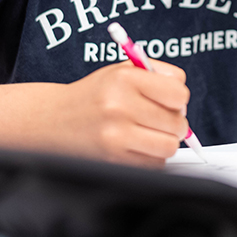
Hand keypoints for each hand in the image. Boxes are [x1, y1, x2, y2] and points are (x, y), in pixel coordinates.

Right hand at [33, 60, 189, 166]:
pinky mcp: (114, 160)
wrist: (53, 120)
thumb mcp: (121, 71)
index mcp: (124, 79)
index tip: (169, 100)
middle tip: (158, 119)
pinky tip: (135, 146)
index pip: (179, 92)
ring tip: (149, 133)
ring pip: (170, 146)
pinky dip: (151, 157)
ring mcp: (116, 136)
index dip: (178, 98)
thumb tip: (184, 98)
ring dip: (165, 141)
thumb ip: (157, 74)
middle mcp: (119, 106)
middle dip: (174, 122)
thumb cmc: (94, 95)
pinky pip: (155, 164)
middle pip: (178, 122)